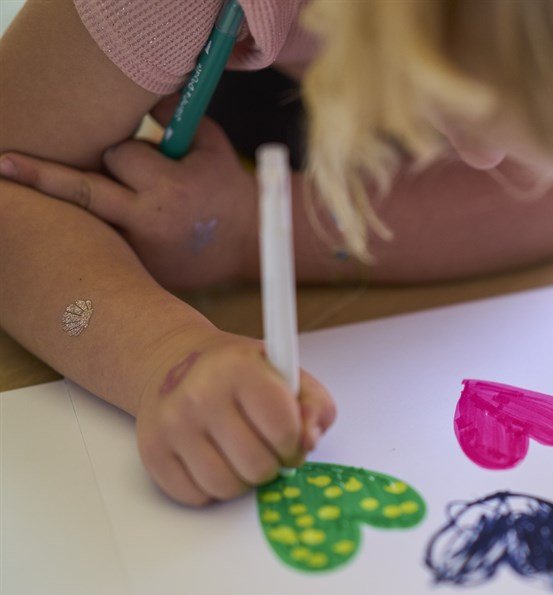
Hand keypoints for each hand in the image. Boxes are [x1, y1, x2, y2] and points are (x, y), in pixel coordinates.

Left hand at [0, 100, 256, 288]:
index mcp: (170, 187)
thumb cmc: (228, 189)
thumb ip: (173, 117)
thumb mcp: (210, 144)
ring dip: (99, 204)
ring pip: (92, 217)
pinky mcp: (142, 269)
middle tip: (3, 164)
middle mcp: (150, 220)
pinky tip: (141, 231)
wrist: (253, 243)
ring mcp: (142, 250)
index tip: (149, 161)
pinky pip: (108, 242)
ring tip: (111, 202)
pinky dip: (113, 231)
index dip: (130, 154)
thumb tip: (142, 92)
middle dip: (42, 174)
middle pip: (81, 189)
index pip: (120, 155)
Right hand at [137, 331, 336, 505]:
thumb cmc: (240, 372)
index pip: (283, 429)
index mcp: (240, 369)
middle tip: (266, 451)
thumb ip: (314, 406)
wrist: (175, 361)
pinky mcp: (152, 451)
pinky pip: (193, 496)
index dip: (294, 446)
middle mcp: (201, 394)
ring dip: (242, 481)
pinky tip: (213, 461)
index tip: (289, 442)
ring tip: (241, 457)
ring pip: (225, 487)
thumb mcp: (287, 373)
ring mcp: (173, 424)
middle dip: (271, 466)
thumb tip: (309, 442)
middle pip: (256, 466)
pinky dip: (210, 489)